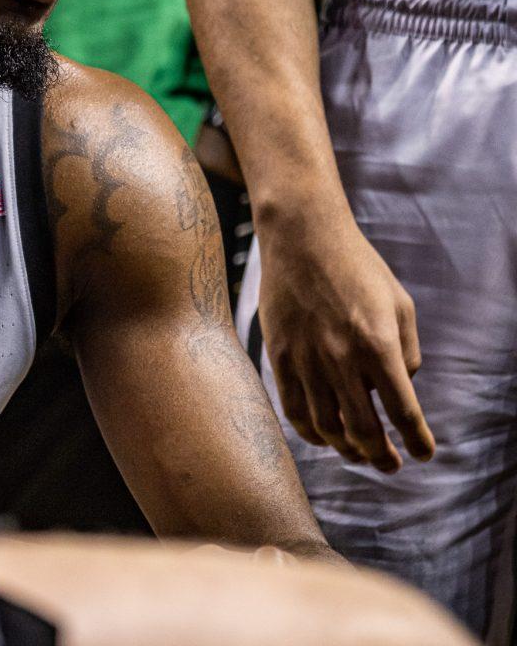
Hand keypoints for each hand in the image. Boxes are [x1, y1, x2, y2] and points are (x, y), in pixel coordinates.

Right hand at [258, 212, 434, 470]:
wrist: (302, 236)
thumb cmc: (357, 266)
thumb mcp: (400, 303)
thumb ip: (407, 351)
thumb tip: (401, 388)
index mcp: (378, 345)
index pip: (403, 412)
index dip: (417, 441)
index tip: (422, 454)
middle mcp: (341, 358)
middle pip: (364, 431)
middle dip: (381, 457)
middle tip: (390, 464)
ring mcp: (305, 358)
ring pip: (327, 427)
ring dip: (346, 449)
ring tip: (357, 451)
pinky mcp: (278, 354)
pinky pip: (293, 409)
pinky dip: (310, 432)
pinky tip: (324, 435)